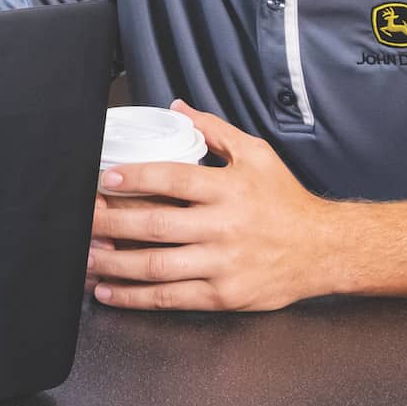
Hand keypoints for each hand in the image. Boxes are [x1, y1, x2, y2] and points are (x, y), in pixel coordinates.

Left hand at [89, 101, 335, 311]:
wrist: (324, 249)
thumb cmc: (286, 201)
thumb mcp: (256, 155)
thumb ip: (214, 131)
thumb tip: (177, 108)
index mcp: (229, 189)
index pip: (174, 180)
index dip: (136, 178)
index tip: (105, 179)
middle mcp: (224, 227)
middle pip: (157, 225)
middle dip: (112, 222)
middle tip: (81, 218)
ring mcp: (222, 264)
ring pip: (157, 265)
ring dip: (115, 262)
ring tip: (85, 256)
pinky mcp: (222, 295)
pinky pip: (170, 297)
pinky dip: (135, 297)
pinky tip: (109, 291)